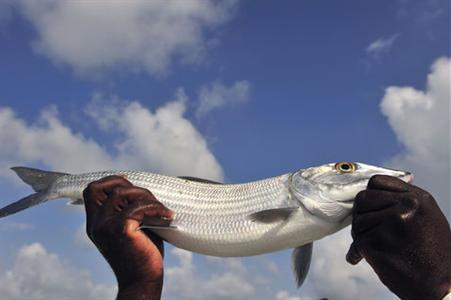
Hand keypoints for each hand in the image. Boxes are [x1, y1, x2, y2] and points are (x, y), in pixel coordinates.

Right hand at [83, 176, 172, 299]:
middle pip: (100, 187)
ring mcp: (105, 227)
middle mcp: (96, 224)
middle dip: (127, 184)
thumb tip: (139, 189)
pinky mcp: (121, 230)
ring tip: (161, 208)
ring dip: (145, 196)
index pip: (91, 190)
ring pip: (121, 193)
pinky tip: (168, 215)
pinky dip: (156, 208)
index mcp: (96, 223)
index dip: (110, 181)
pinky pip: (138, 207)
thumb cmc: (141, 254)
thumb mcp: (130, 228)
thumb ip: (127, 210)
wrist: (143, 281)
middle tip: (149, 198)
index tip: (131, 184)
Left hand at [347, 175, 450, 299]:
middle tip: (367, 230)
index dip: (370, 196)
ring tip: (373, 246)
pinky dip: (356, 252)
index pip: (377, 182)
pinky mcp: (378, 242)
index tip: (371, 209)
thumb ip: (403, 201)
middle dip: (361, 215)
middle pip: (362, 199)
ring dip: (360, 235)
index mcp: (417, 198)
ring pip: (357, 221)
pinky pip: (357, 242)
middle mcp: (406, 206)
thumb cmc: (433, 254)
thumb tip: (375, 188)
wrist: (443, 286)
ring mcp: (391, 223)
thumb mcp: (427, 217)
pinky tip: (361, 258)